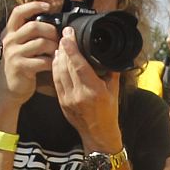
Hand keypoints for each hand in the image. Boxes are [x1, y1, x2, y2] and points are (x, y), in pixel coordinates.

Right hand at [0, 0, 57, 117]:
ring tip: (56, 52)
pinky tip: (53, 63)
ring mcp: (14, 54)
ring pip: (41, 43)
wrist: (10, 90)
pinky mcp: (21, 67)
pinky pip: (43, 60)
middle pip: (35, 26)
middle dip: (51, 31)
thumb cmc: (20, 65)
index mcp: (9, 32)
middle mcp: (9, 41)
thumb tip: (50, 23)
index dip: (34, 6)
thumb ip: (28, 34)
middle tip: (57, 38)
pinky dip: (52, 61)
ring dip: (54, 47)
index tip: (48, 6)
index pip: (18, 12)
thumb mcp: (19, 46)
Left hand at [53, 27, 121, 149]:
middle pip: (67, 66)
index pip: (79, 64)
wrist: (98, 135)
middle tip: (64, 35)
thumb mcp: (114, 91)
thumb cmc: (108, 113)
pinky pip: (55, 81)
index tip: (68, 34)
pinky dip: (55, 68)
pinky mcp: (61, 102)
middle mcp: (79, 94)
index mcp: (94, 90)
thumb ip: (111, 71)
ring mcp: (68, 99)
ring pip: (58, 72)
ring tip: (61, 45)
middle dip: (64, 48)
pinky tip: (57, 60)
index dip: (72, 48)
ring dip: (58, 57)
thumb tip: (109, 53)